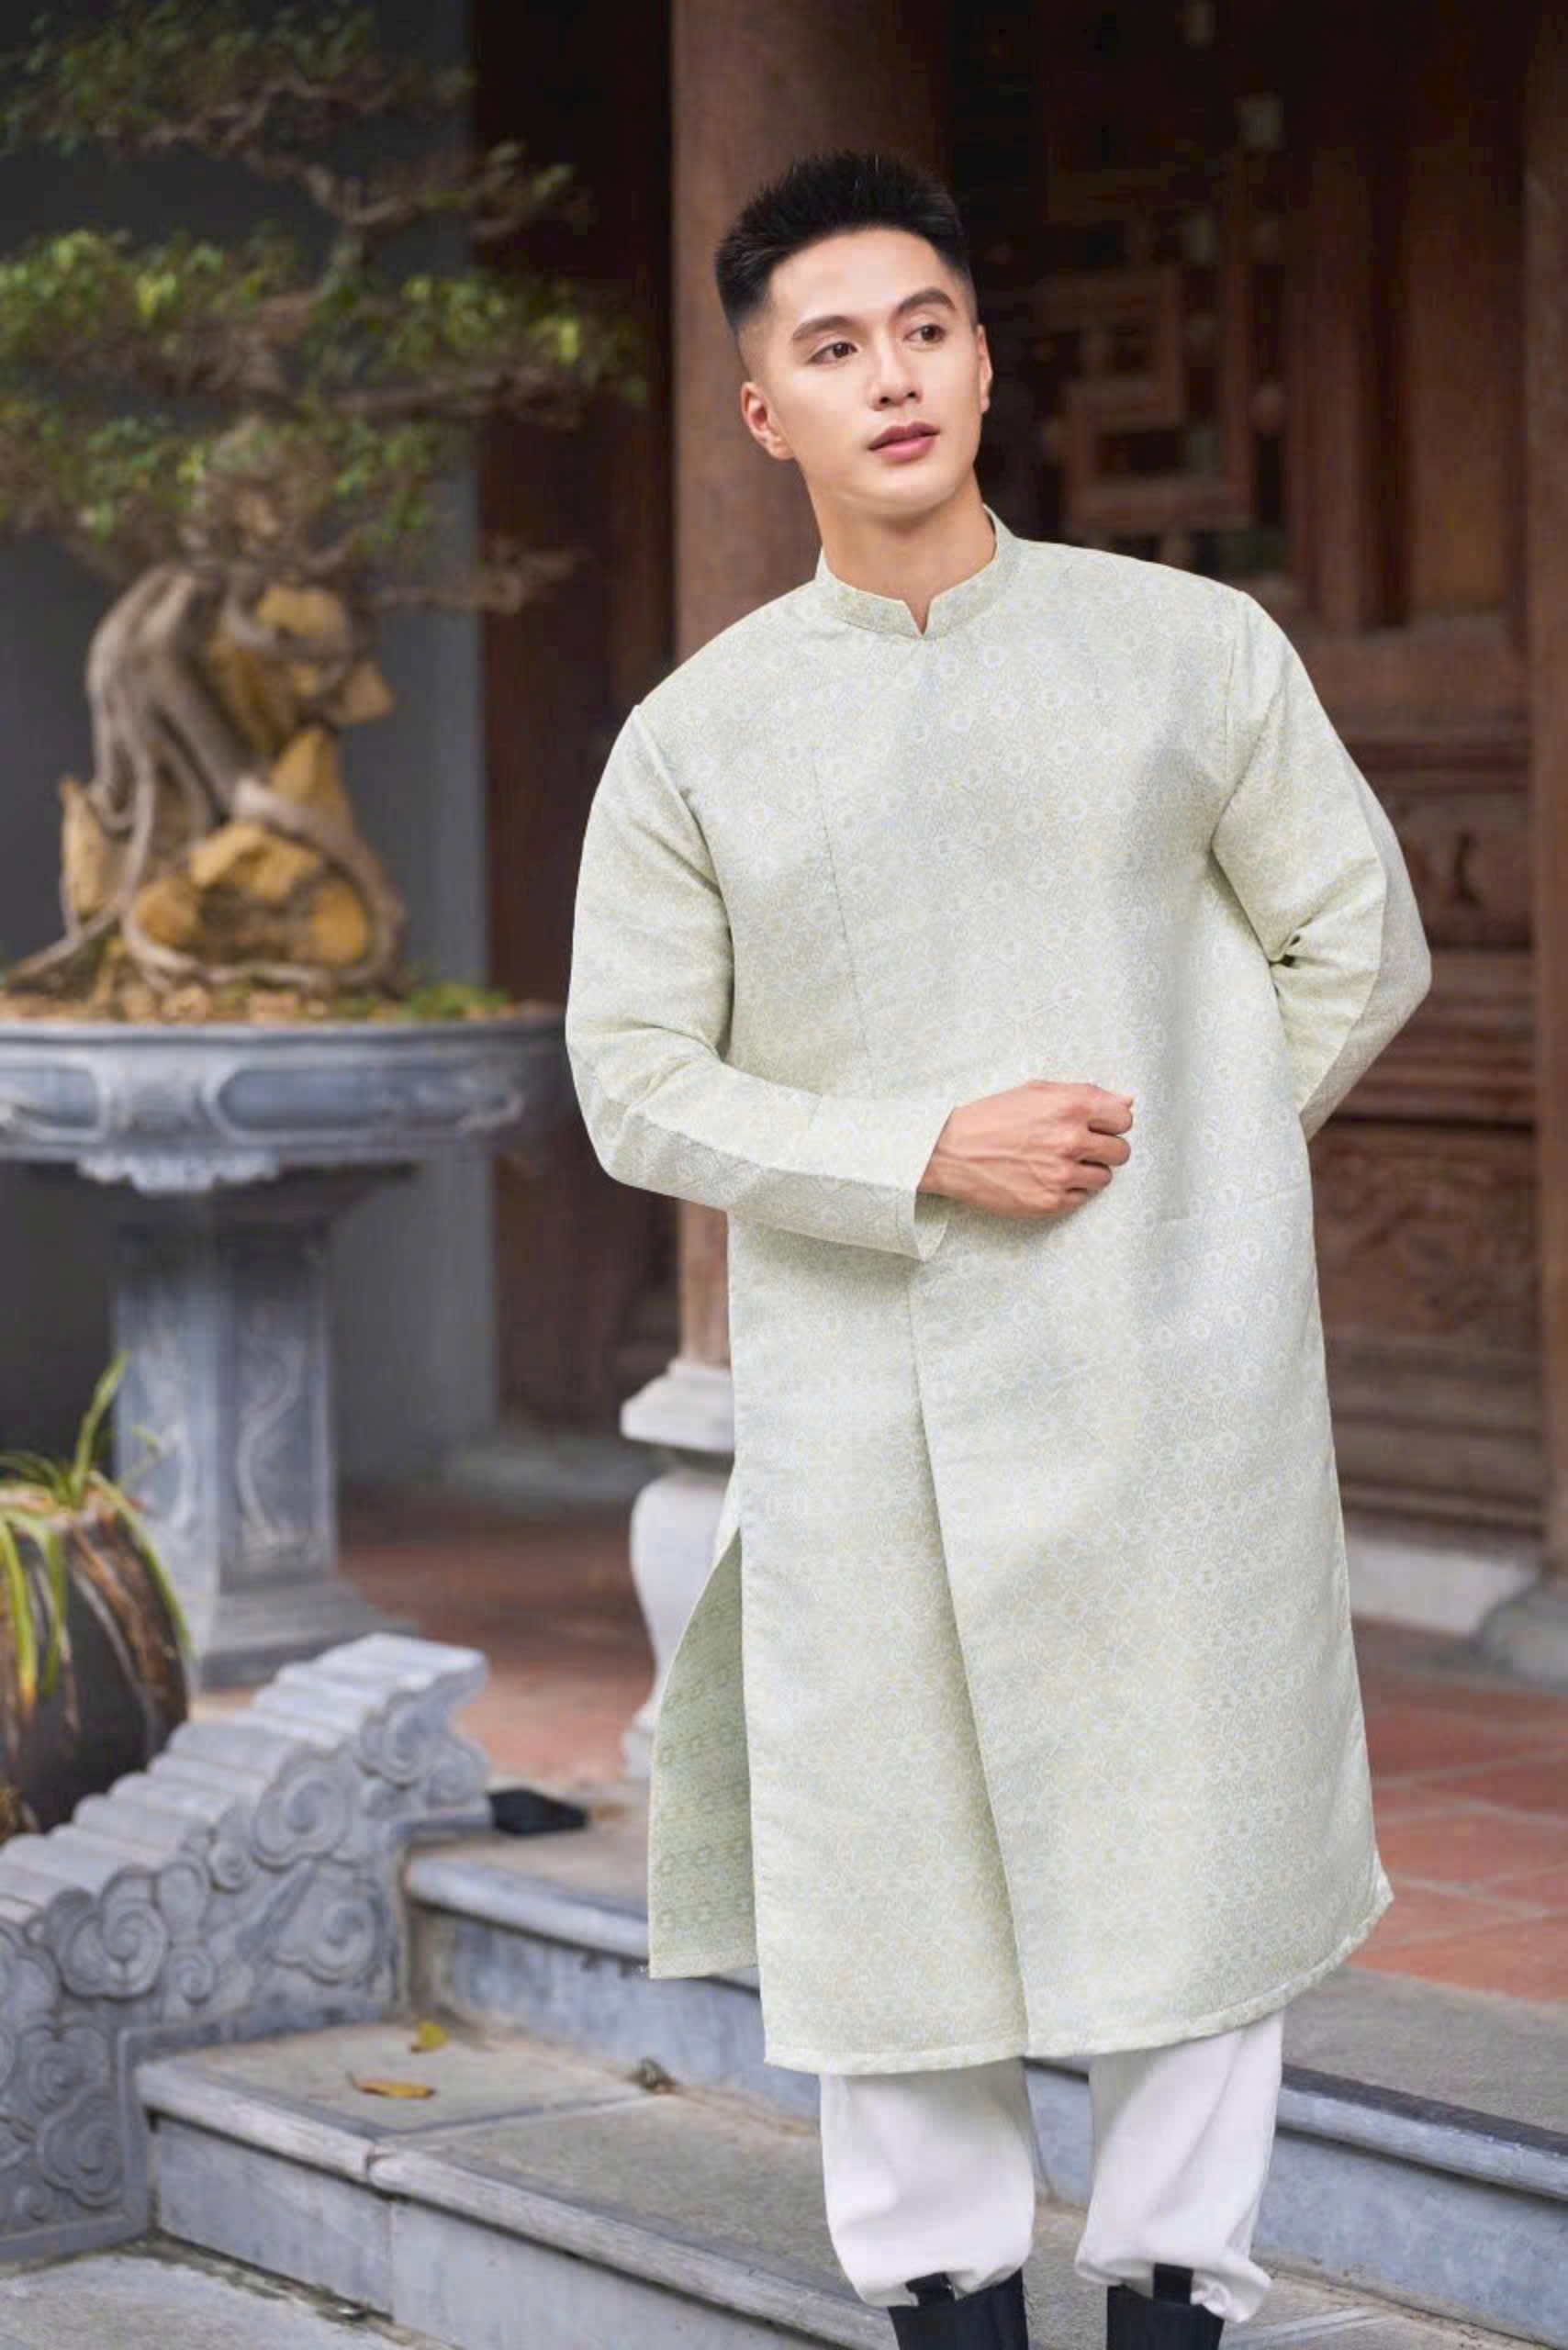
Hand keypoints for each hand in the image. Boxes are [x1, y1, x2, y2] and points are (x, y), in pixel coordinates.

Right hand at [918, 1079, 1133, 1218]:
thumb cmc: (992, 1117)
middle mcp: (1071, 1139)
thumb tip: (1127, 1101)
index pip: (1125, 1118)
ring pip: (1104, 1177)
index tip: (1098, 1126)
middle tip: (1080, 1147)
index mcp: (1071, 1106)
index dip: (1112, 1122)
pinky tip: (1046, 1178)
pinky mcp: (1051, 1202)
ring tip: (1059, 1163)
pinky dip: (1069, 1190)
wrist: (950, 1151)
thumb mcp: (1037, 1092)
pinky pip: (1082, 1198)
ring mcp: (1062, 1174)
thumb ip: (1086, 1094)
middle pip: (1121, 1151)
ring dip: (1088, 1171)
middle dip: (1105, 1148)